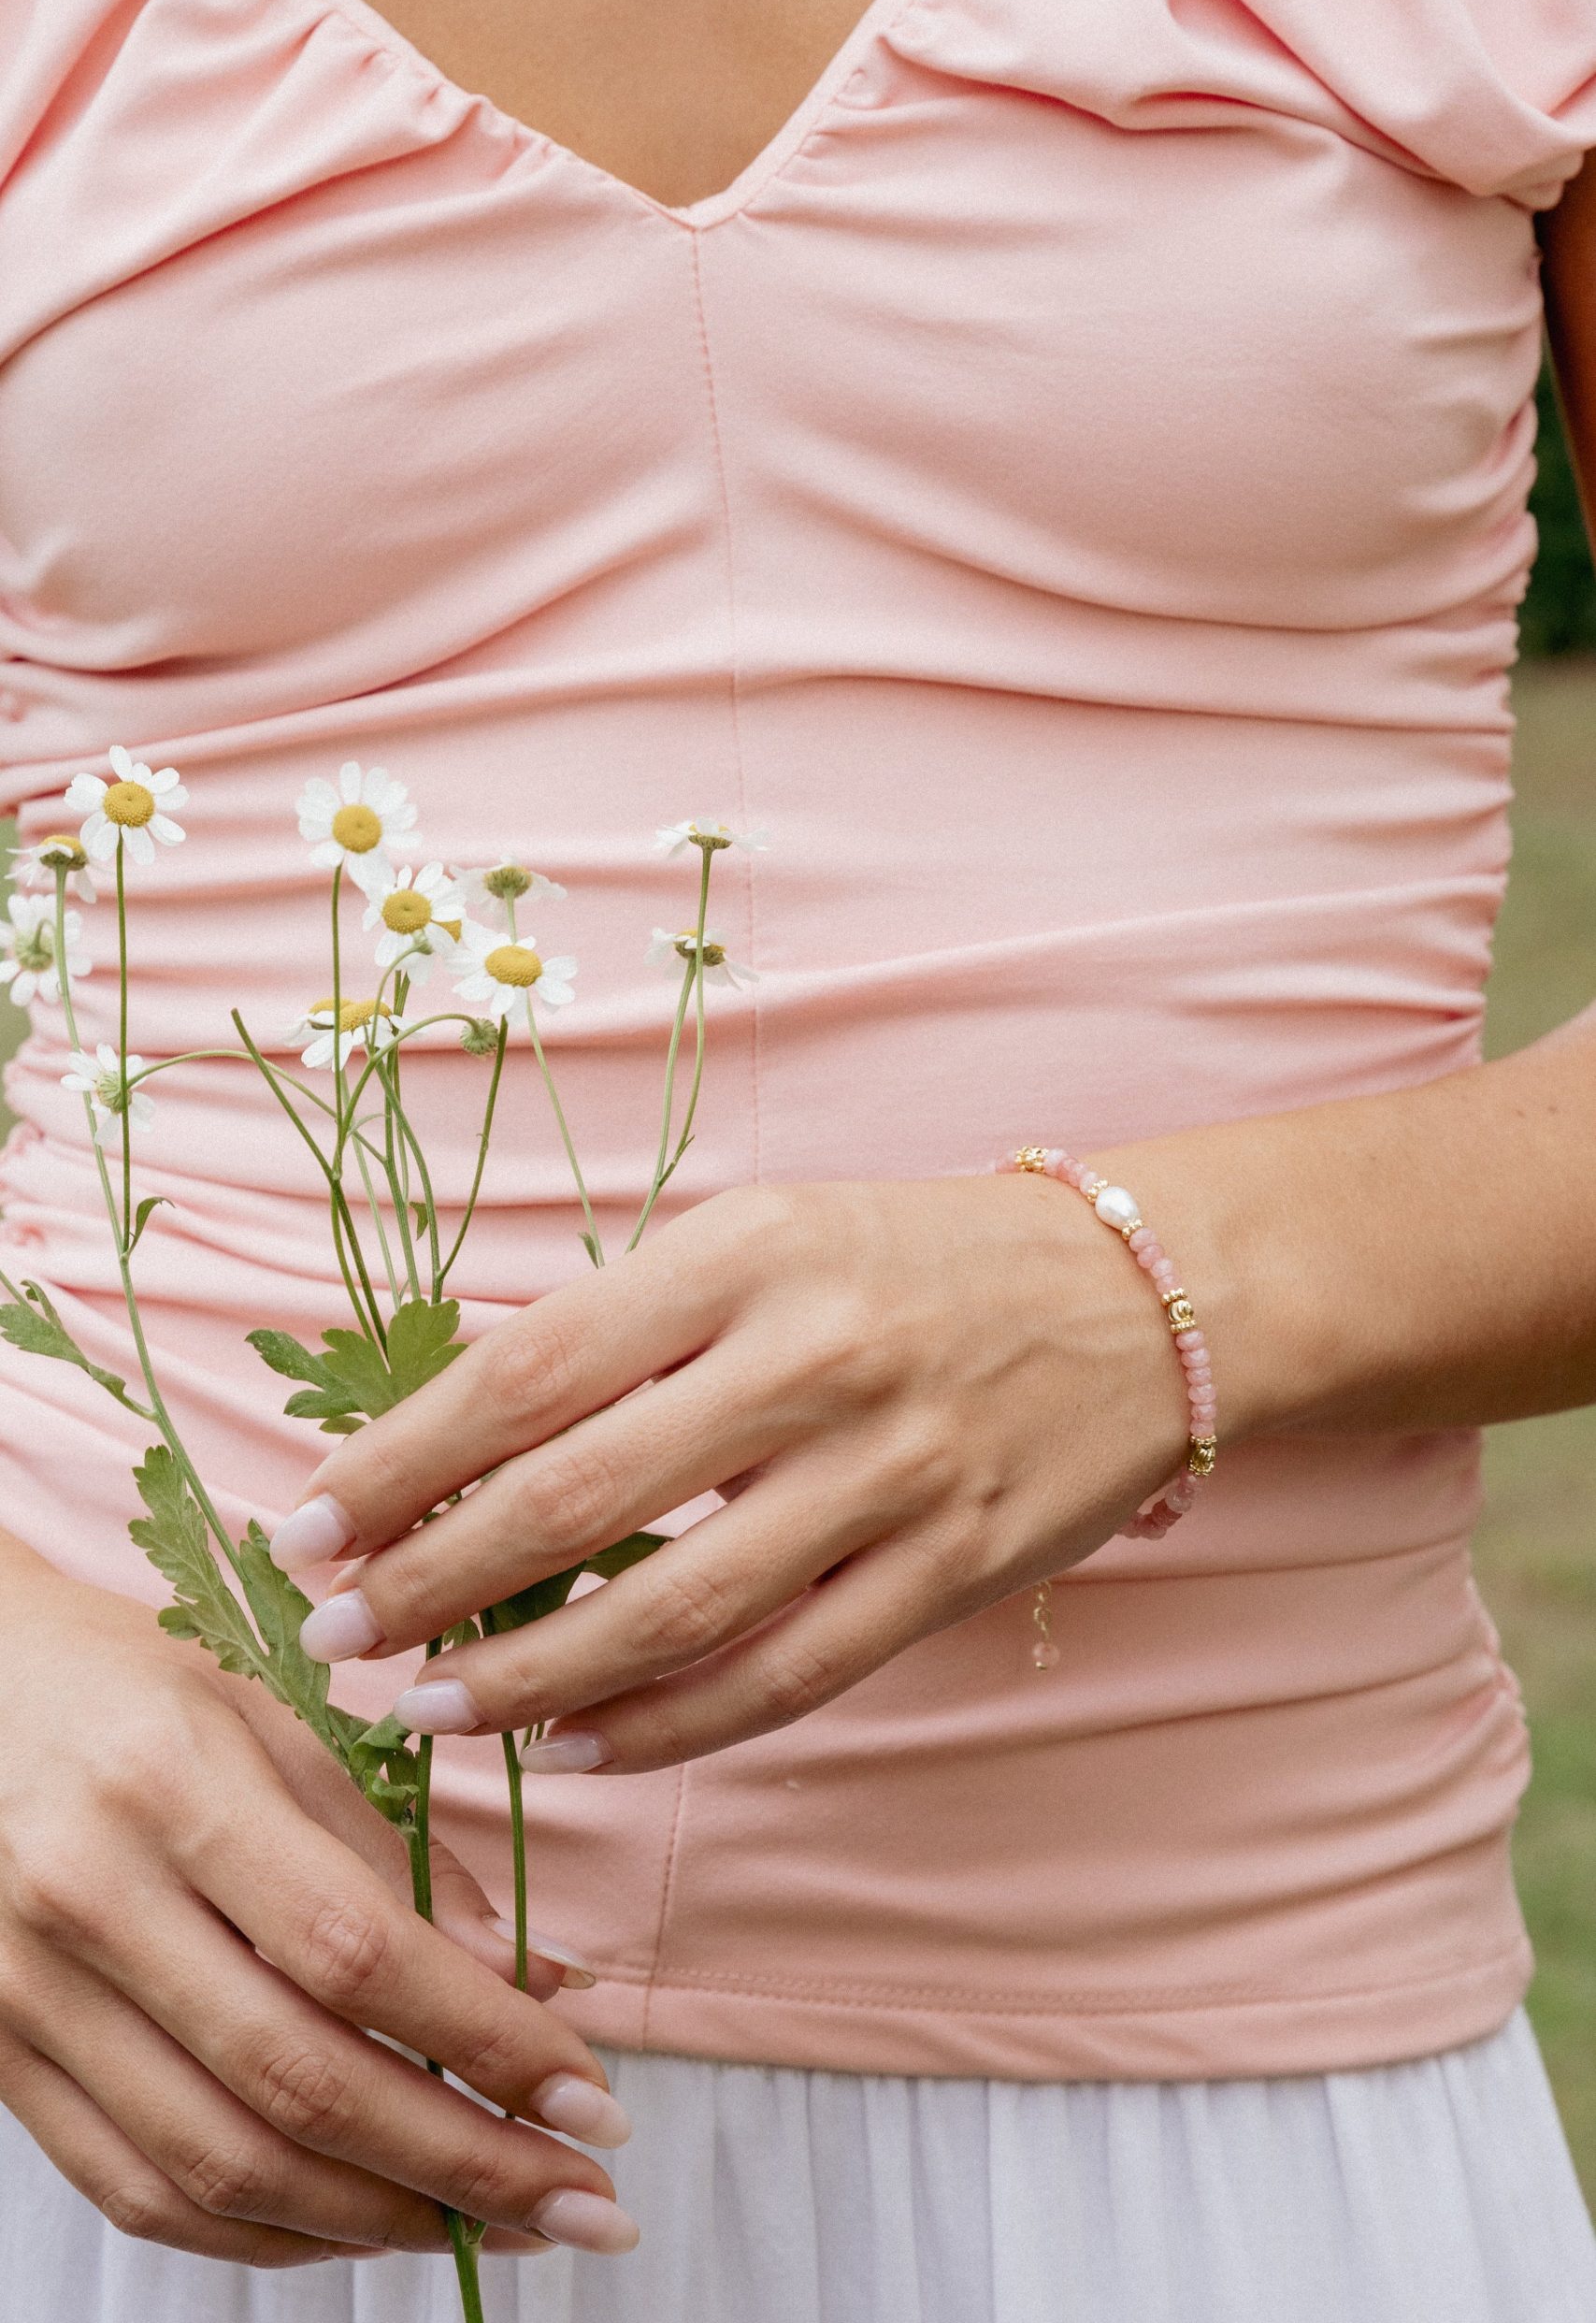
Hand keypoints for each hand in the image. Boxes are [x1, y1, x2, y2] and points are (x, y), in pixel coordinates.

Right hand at [0, 1533, 637, 2266]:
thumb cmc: (127, 1683)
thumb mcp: (270, 1714)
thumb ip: (393, 1851)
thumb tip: (532, 1982)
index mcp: (175, 1788)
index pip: (358, 1953)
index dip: (489, 2043)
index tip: (593, 2099)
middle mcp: (93, 1903)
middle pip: (302, 2083)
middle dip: (466, 2165)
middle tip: (584, 2205)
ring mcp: (31, 1998)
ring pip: (225, 2167)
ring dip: (382, 2221)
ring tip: (495, 2226)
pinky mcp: (2, 2064)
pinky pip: (142, 2192)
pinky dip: (267, 2233)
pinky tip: (363, 2222)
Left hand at [278, 1173, 1195, 1769]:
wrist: (1140, 1297)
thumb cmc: (913, 1261)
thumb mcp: (764, 1237)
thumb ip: (627, 1327)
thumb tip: (450, 1443)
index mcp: (743, 1253)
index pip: (526, 1371)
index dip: (397, 1462)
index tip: (304, 1524)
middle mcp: (812, 1357)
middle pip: (575, 1496)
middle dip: (430, 1582)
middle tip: (338, 1636)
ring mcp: (892, 1471)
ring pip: (674, 1610)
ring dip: (531, 1678)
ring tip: (434, 1709)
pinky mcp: (952, 1568)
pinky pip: (783, 1675)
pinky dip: (666, 1728)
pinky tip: (579, 1749)